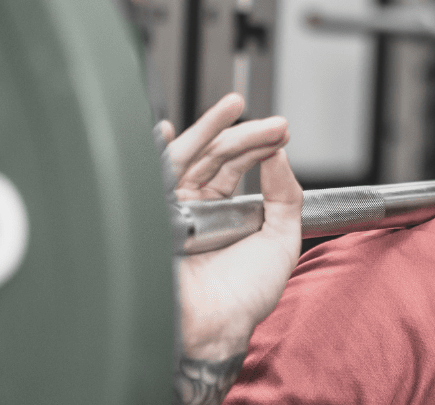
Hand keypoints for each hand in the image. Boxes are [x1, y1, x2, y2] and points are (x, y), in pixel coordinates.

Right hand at [160, 94, 300, 403]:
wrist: (216, 326)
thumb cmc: (244, 296)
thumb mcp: (281, 239)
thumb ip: (285, 195)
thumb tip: (279, 153)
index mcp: (220, 213)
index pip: (235, 166)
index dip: (258, 145)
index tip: (281, 131)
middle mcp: (192, 207)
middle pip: (213, 156)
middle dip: (242, 134)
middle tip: (271, 123)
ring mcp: (170, 209)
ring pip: (186, 158)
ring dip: (209, 130)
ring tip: (234, 108)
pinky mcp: (151, 216)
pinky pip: (149, 178)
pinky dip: (155, 153)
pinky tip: (167, 132)